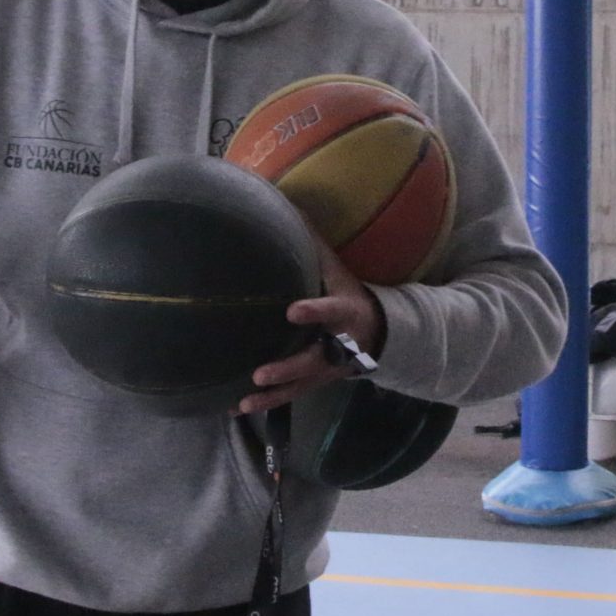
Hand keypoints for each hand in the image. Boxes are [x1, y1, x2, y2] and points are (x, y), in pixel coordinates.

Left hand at [239, 243, 387, 415]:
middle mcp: (338, 346)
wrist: (378, 333)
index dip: (313, 312)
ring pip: (300, 386)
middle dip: (287, 368)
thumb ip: (314, 246)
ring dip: (272, 395)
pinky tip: (237, 408)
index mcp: (344, 313)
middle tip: (260, 373)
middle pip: (313, 360)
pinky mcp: (315, 383)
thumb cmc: (348, 295)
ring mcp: (326, 370)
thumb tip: (289, 207)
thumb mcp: (339, 271)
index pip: (330, 310)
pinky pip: (290, 396)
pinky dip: (266, 402)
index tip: (292, 311)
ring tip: (244, 403)